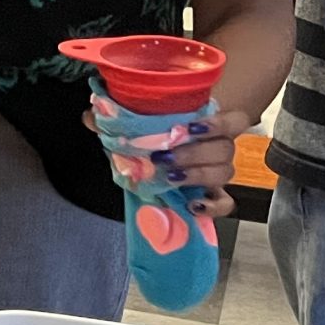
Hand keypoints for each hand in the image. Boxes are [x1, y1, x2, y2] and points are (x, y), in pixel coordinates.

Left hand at [91, 101, 244, 218]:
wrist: (154, 158)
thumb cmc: (151, 135)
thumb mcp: (133, 124)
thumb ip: (114, 118)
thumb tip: (91, 117)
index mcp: (205, 124)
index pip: (233, 120)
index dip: (219, 123)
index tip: (189, 127)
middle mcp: (217, 147)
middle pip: (225, 149)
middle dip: (195, 153)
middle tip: (164, 157)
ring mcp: (217, 172)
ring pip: (225, 173)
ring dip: (197, 175)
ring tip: (170, 177)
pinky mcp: (212, 196)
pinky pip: (225, 204)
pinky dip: (213, 206)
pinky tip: (193, 205)